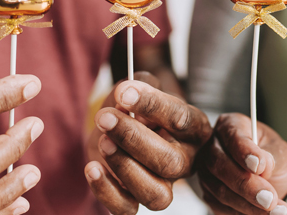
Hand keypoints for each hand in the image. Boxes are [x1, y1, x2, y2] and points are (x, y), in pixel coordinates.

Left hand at [84, 72, 211, 213]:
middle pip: (170, 162)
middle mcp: (186, 161)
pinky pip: (127, 210)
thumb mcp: (138, 88)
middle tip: (105, 118)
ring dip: (124, 167)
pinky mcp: (136, 200)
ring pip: (156, 195)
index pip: (180, 119)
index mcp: (194, 129)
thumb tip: (125, 95)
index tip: (123, 92)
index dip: (152, 105)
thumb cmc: (135, 107)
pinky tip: (92, 167)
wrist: (117, 128)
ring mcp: (164, 185)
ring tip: (103, 142)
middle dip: (133, 139)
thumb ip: (136, 85)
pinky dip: (106, 191)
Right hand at [195, 113, 286, 214]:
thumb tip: (263, 165)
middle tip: (270, 199)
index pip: (233, 136)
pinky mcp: (209, 195)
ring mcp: (207, 172)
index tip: (261, 167)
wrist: (272, 181)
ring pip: (220, 191)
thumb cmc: (274, 158)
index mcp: (231, 125)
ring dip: (249, 206)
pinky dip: (243, 214)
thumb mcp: (281, 152)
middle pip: (221, 165)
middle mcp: (213, 146)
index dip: (245, 151)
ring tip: (277, 212)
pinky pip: (220, 208)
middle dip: (247, 185)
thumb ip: (272, 155)